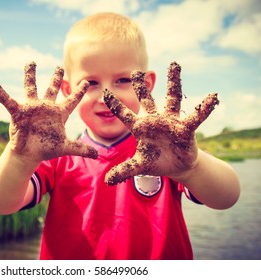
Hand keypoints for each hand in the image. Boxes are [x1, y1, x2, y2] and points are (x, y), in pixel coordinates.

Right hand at [0, 62, 97, 161]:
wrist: (29, 155)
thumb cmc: (46, 149)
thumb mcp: (66, 147)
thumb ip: (81, 149)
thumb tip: (99, 155)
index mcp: (58, 114)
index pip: (72, 100)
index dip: (79, 92)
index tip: (87, 82)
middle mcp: (46, 108)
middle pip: (52, 89)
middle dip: (55, 78)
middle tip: (59, 66)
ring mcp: (32, 108)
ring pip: (31, 88)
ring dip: (30, 75)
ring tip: (31, 62)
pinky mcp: (19, 112)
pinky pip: (8, 101)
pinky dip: (1, 93)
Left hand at [103, 62, 218, 184]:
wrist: (176, 166)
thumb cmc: (156, 161)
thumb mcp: (139, 166)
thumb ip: (124, 170)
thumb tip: (107, 181)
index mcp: (140, 128)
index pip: (125, 115)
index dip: (116, 105)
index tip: (105, 92)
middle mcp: (154, 120)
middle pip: (147, 100)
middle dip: (141, 86)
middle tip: (136, 71)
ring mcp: (170, 121)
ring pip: (172, 98)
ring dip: (174, 82)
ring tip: (174, 64)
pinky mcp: (186, 128)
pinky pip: (196, 116)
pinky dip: (204, 108)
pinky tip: (212, 97)